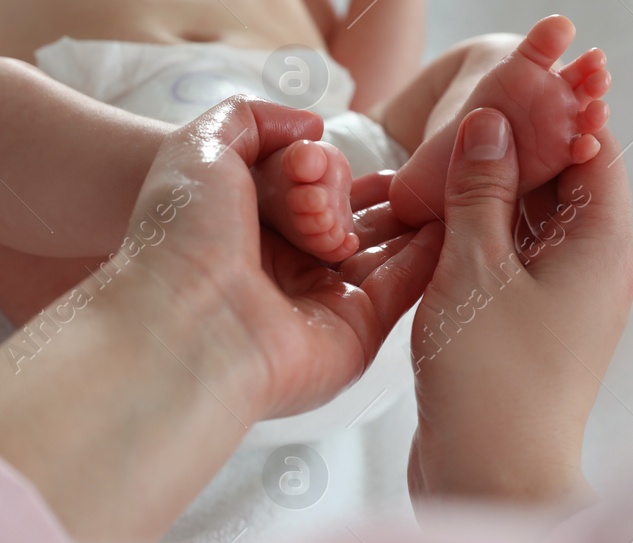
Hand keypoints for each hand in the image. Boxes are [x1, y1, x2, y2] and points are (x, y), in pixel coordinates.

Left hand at [123, 95, 444, 417]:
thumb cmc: (184, 237)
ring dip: (408, 217)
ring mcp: (323, 305)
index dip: (321, 167)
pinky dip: (428, 253)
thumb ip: (253, 117)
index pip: (303, 188)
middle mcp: (284, 271)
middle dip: (364, 191)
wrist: (186, 322)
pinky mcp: (357, 335)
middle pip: (347, 216)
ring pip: (380, 250)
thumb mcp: (201, 147)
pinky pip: (403, 287)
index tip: (315, 160)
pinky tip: (448, 220)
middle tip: (372, 179)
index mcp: (245, 231)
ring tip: (439, 185)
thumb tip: (314, 127)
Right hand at [404, 108, 632, 511]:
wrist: (493, 481)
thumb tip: (489, 127)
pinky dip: (481, 240)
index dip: (557, 112)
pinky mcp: (532, 327)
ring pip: (532, 223)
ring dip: (490, 198)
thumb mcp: (474, 269)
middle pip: (563, 183)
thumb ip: (479, 192)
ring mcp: (564, 300)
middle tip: (458, 131)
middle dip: (515, 152)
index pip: (594, 149)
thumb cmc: (492, 387)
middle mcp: (594, 268)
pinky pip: (513, 262)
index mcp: (602, 245)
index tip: (511, 91)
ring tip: (437, 177)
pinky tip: (436, 230)